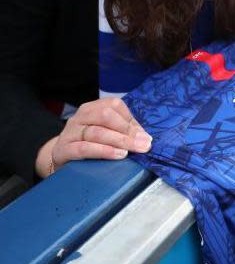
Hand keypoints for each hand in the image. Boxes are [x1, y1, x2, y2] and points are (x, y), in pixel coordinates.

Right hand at [35, 98, 151, 177]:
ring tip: (132, 150)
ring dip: (118, 141)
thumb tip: (146, 138)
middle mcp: (81, 117)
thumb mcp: (106, 133)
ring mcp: (71, 132)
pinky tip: (118, 155)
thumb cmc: (89, 144)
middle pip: (105, 116)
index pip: (114, 105)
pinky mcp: (64, 149)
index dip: (131, 120)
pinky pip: (84, 148)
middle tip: (144, 145)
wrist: (60, 158)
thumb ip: (124, 132)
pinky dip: (103, 151)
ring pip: (96, 132)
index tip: (145, 136)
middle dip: (127, 131)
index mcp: (92, 109)